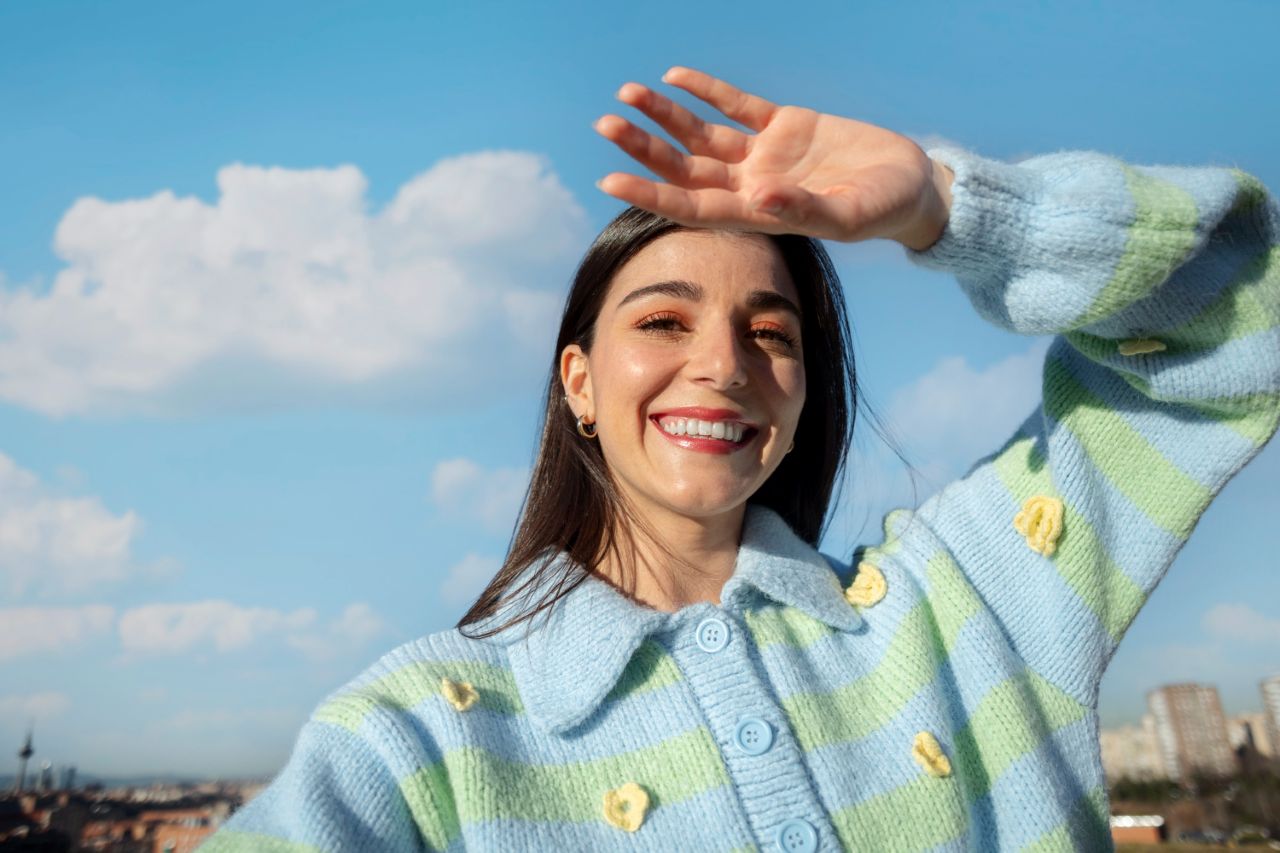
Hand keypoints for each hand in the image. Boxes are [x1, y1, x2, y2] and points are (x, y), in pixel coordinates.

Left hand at [593, 67, 952, 249]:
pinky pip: (736, 106)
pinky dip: (707, 91)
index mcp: (758, 214)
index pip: (691, 205)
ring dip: (665, 116)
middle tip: (605, 125)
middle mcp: (751, 186)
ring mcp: (764, 155)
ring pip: (701, 134)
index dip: (650, 194)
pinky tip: (675, 77)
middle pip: (684, 167)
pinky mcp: (784, 125)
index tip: (610, 181)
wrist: (911, 186)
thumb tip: (760, 196)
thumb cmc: (881, 210)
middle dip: (644, 148)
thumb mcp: (847, 215)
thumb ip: (803, 209)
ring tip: (627, 94)